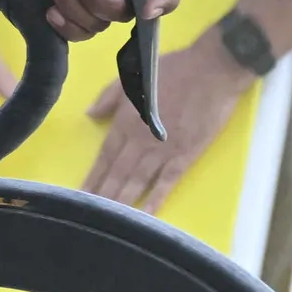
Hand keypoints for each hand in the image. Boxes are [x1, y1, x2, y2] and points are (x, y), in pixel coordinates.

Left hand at [83, 34, 249, 211]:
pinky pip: (167, 182)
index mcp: (125, 121)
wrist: (211, 70)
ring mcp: (163, 150)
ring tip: (110, 221)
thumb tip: (89, 115)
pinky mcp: (185, 155)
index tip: (81, 195)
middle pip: (118, 173)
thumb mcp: (131, 75)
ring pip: (137, 181)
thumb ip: (109, 97)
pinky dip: (155, 199)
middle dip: (102, 196)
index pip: (105, 156)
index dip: (93, 177)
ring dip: (122, 202)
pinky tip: (145, 215)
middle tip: (89, 217)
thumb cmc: (172, 69)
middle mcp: (140, 140)